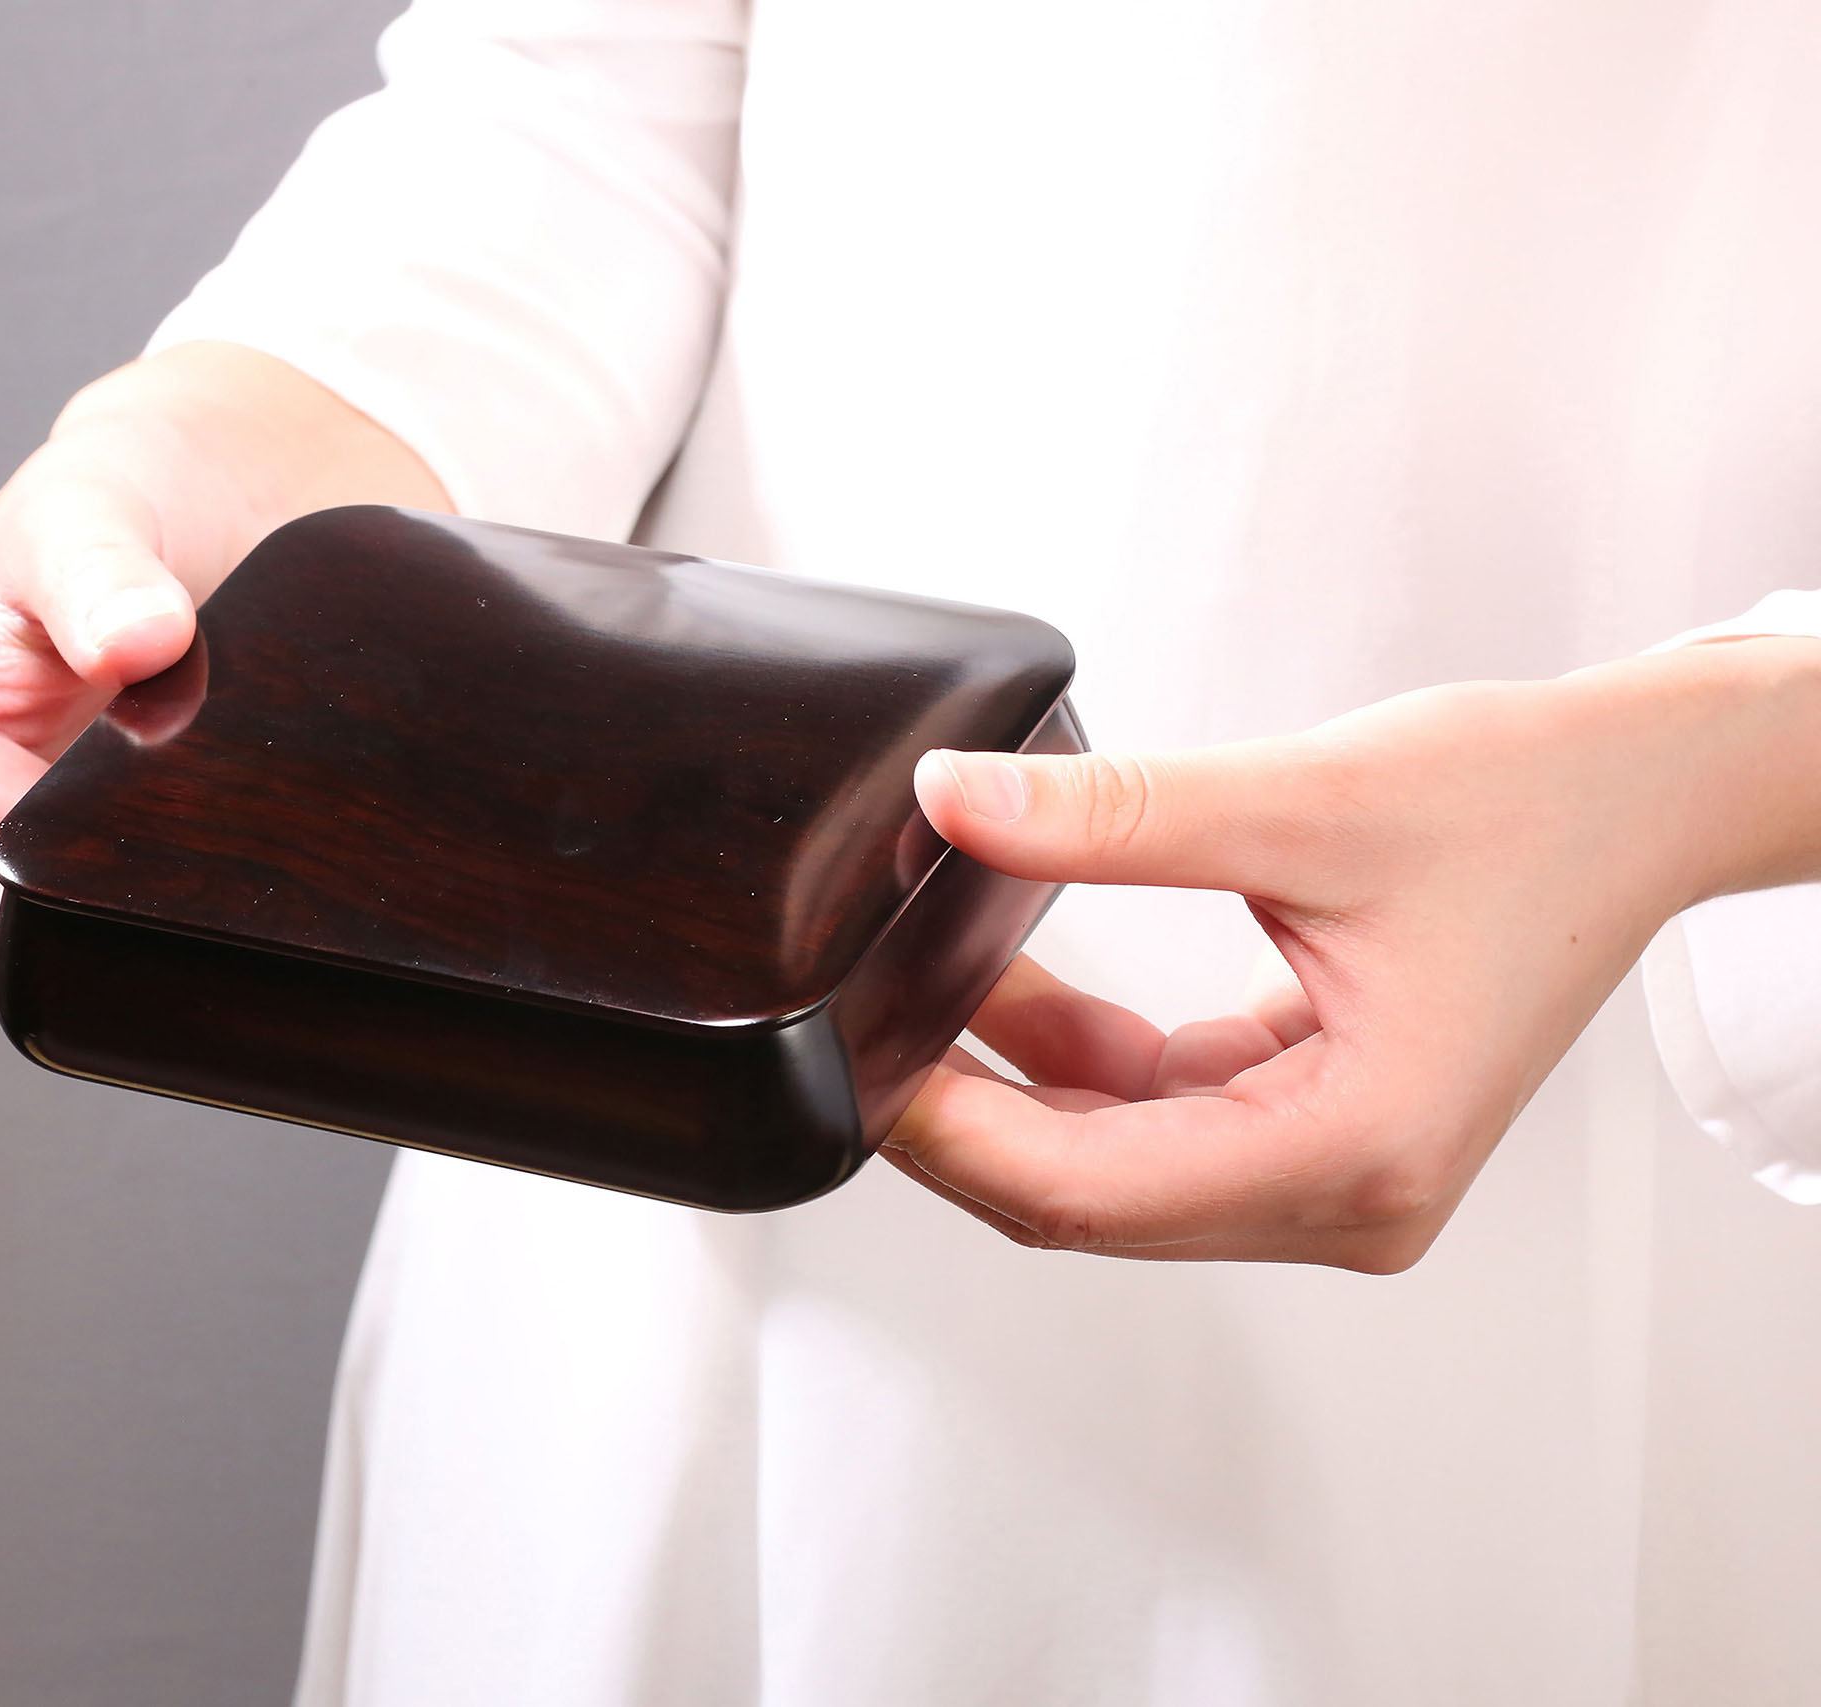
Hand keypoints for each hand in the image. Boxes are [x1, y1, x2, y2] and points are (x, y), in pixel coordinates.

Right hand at [0, 342, 445, 1000]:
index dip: (67, 940)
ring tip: (226, 839)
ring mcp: (20, 856)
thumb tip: (135, 636)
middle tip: (221, 863)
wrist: (201, 504)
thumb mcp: (90, 510)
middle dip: (119, 932)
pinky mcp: (89, 867)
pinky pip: (132, 929)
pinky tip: (236, 850)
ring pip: (84, 955)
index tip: (168, 895)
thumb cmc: (116, 501)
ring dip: (156, 917)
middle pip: (29, 961)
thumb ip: (101, 573)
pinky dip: (182, 904)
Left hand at [887, 638, 1820, 1270]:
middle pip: (1091, 1197)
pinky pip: (1164, 1119)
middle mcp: (1350, 1197)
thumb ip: (1113, 817)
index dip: (952, 1134)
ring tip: (930, 977)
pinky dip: (1084, 1063)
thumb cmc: (1527, 805)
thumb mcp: (1301, 800)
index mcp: (1357, 1153)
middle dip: (966, 1114)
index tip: (858, 1062)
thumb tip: (953, 807)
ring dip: (1019, 1083)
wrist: (1639, 795)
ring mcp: (1338, 1175)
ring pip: (1117, 1164)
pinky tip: (1016, 982)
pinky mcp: (1323, 1132)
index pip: (1088, 1191)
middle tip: (861, 1022)